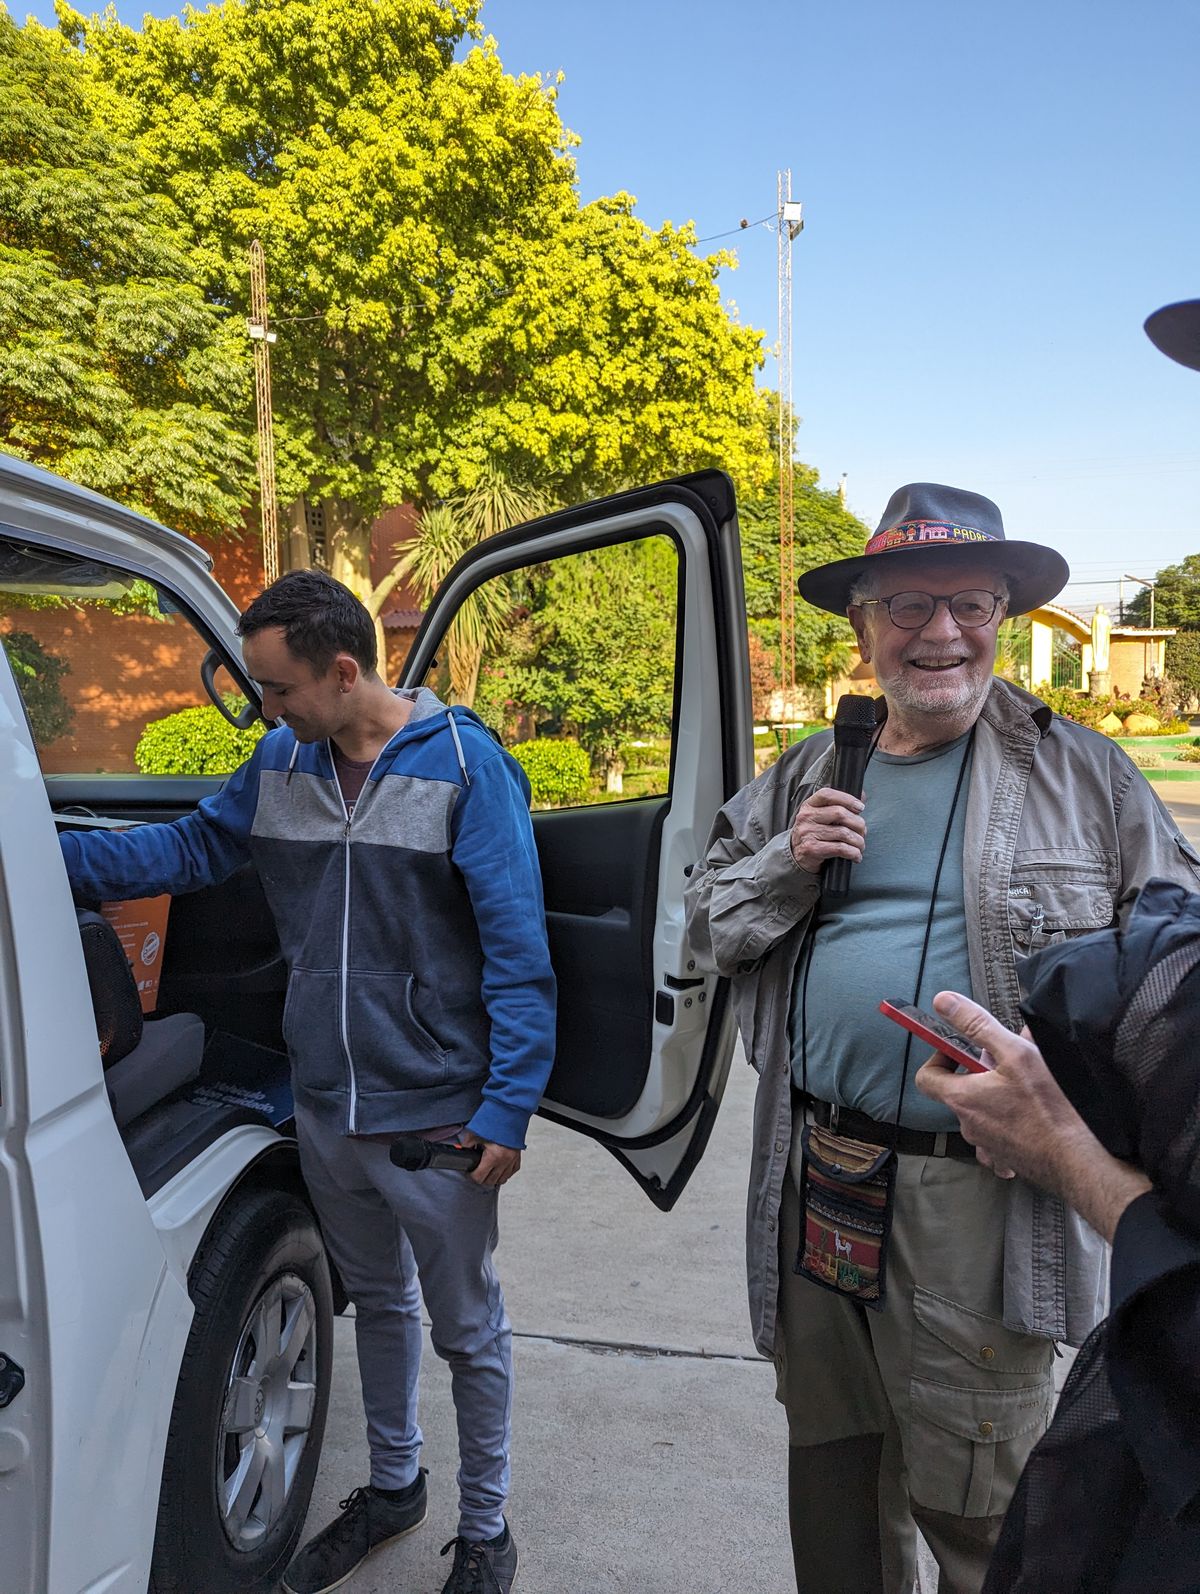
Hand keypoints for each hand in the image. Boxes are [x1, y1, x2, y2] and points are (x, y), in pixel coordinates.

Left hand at [460, 1129, 521, 1187]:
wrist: (510, 1115)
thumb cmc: (495, 1123)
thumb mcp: (477, 1132)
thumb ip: (467, 1143)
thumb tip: (460, 1149)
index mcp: (493, 1156)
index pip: (480, 1177)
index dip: (472, 1176)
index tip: (470, 1172)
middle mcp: (504, 1161)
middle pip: (490, 1181)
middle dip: (482, 1178)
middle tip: (477, 1171)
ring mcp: (512, 1161)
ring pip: (501, 1180)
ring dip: (493, 1178)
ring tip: (487, 1171)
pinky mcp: (517, 1158)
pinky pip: (510, 1173)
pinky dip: (504, 1173)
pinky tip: (498, 1169)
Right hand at [789, 787, 866, 874]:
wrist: (797, 856)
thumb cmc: (816, 834)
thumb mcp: (822, 816)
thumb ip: (840, 805)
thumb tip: (862, 795)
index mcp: (809, 805)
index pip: (827, 794)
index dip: (847, 799)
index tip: (861, 808)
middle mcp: (806, 817)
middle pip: (839, 813)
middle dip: (858, 823)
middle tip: (862, 832)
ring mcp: (807, 833)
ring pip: (843, 833)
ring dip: (858, 841)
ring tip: (860, 845)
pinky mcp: (812, 849)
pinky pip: (840, 848)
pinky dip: (853, 853)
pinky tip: (856, 856)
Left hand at [915, 991, 1150, 1238]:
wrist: (1078, 1160)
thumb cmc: (1047, 1106)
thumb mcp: (1015, 1054)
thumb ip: (977, 1026)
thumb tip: (942, 1000)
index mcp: (962, 1099)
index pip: (927, 1078)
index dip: (939, 1059)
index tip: (961, 1049)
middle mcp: (968, 1126)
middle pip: (960, 1093)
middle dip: (978, 1075)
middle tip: (1008, 1065)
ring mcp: (987, 1146)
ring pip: (982, 1115)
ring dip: (997, 1100)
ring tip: (1027, 1089)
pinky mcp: (1008, 1159)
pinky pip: (1000, 1139)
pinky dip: (1010, 1125)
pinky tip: (1032, 1118)